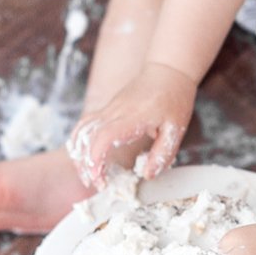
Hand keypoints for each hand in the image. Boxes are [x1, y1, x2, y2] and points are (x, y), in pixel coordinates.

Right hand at [66, 63, 196, 188]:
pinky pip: (84, 125)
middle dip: (85, 165)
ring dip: (79, 155)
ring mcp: (108, 109)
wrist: (167, 70)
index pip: (103, 137)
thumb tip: (147, 175)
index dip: (96, 160)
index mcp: (133, 117)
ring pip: (81, 131)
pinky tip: (84, 156)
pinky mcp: (106, 109)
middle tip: (96, 184)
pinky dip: (79, 142)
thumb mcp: (176, 129)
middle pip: (86, 138)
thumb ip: (162, 153)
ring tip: (88, 175)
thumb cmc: (174, 100)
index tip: (100, 180)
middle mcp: (114, 112)